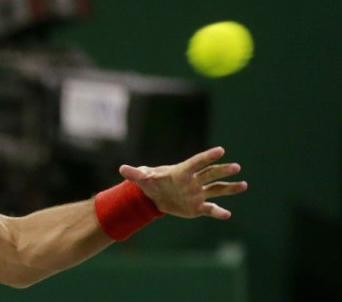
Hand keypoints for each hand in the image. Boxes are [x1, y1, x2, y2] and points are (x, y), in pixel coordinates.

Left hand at [119, 147, 247, 219]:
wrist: (155, 198)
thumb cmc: (150, 183)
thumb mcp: (142, 179)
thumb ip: (135, 173)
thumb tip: (122, 168)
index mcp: (181, 172)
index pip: (196, 162)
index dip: (207, 157)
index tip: (221, 150)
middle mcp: (193, 181)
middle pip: (210, 174)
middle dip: (222, 171)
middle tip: (236, 167)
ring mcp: (197, 194)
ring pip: (216, 190)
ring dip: (229, 188)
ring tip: (243, 185)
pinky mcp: (197, 207)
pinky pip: (210, 209)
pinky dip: (218, 212)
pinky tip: (226, 214)